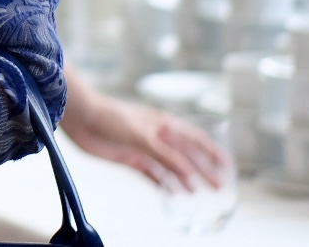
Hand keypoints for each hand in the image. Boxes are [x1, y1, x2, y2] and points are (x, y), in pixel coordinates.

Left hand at [60, 85, 228, 189]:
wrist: (81, 116)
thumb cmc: (112, 116)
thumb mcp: (143, 136)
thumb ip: (167, 157)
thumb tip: (190, 176)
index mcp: (164, 124)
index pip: (195, 138)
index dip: (212, 151)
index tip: (227, 165)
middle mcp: (157, 136)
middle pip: (185, 155)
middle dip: (202, 170)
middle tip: (217, 186)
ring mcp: (144, 148)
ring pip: (170, 166)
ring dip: (183, 178)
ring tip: (196, 193)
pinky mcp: (131, 158)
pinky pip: (152, 173)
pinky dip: (163, 183)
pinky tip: (172, 193)